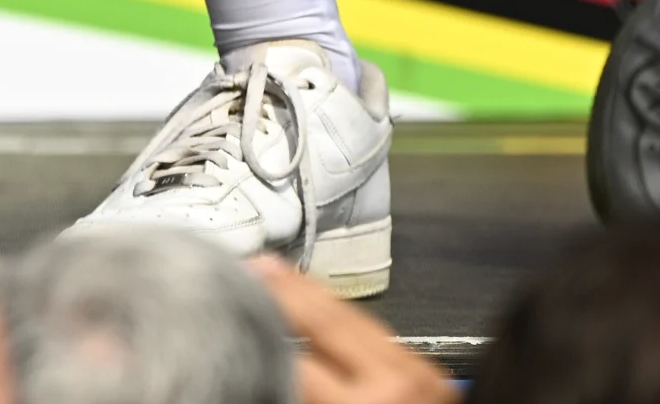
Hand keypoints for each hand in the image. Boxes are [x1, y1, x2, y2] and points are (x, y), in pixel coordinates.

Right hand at [249, 259, 449, 403]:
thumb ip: (299, 396)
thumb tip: (268, 370)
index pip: (294, 359)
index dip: (259, 333)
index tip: (231, 313)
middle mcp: (389, 385)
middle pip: (322, 320)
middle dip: (282, 291)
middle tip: (249, 269)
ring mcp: (415, 373)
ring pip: (352, 316)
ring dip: (311, 292)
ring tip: (278, 272)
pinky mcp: (428, 373)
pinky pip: (377, 329)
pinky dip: (343, 312)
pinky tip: (322, 300)